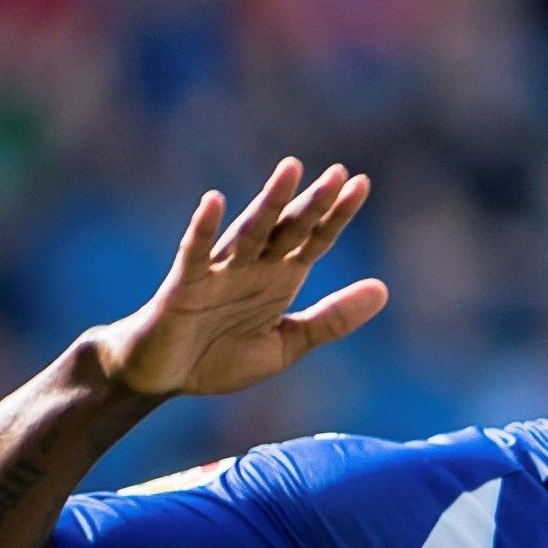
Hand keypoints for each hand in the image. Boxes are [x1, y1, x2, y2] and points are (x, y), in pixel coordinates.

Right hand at [84, 161, 387, 401]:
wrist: (163, 377)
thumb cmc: (219, 356)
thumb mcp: (287, 343)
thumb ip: (332, 319)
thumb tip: (384, 289)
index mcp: (279, 278)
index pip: (314, 239)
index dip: (337, 215)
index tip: (361, 184)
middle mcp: (252, 267)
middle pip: (288, 228)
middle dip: (313, 203)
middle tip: (339, 173)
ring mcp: (218, 272)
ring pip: (249, 231)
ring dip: (270, 202)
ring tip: (291, 170)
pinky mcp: (184, 285)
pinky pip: (194, 252)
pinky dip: (203, 228)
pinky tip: (214, 201)